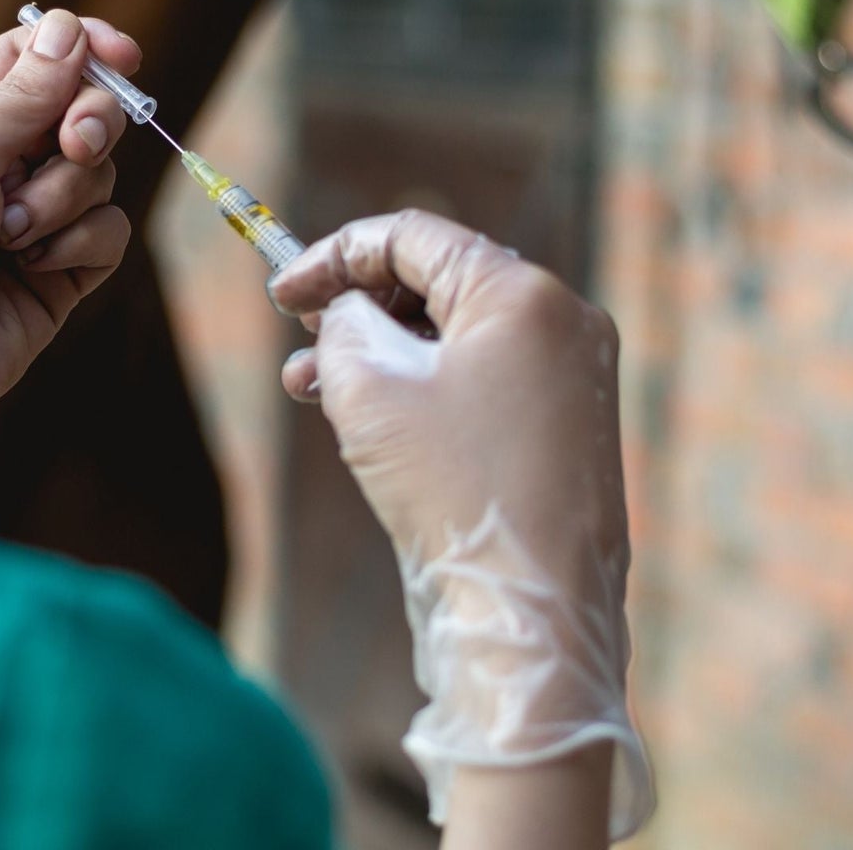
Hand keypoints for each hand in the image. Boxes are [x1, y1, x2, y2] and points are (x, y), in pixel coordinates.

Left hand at [0, 9, 134, 502]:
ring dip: (64, 201)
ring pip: (101, 174)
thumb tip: (70, 25)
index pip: (34, 57)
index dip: (83, 50)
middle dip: (88, 126)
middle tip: (75, 146)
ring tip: (13, 237)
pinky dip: (79, 246)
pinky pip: (108, 230)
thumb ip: (22, 94)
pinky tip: (35, 270)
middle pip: (82, 108)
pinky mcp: (63, 266)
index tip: (126, 57)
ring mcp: (33, 214)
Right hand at [269, 211, 652, 844]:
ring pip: (456, 342)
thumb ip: (346, 324)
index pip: (417, 237)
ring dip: (381, 357)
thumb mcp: (370, 386)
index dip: (336, 255)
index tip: (280, 294)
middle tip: (299, 341)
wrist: (528, 615)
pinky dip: (423, 394)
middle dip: (359, 309)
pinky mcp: (565, 434)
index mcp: (527, 293)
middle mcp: (564, 324)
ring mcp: (572, 382)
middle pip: (440, 285)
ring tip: (311, 392)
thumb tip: (350, 313)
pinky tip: (368, 427)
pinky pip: (482, 387)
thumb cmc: (452, 488)